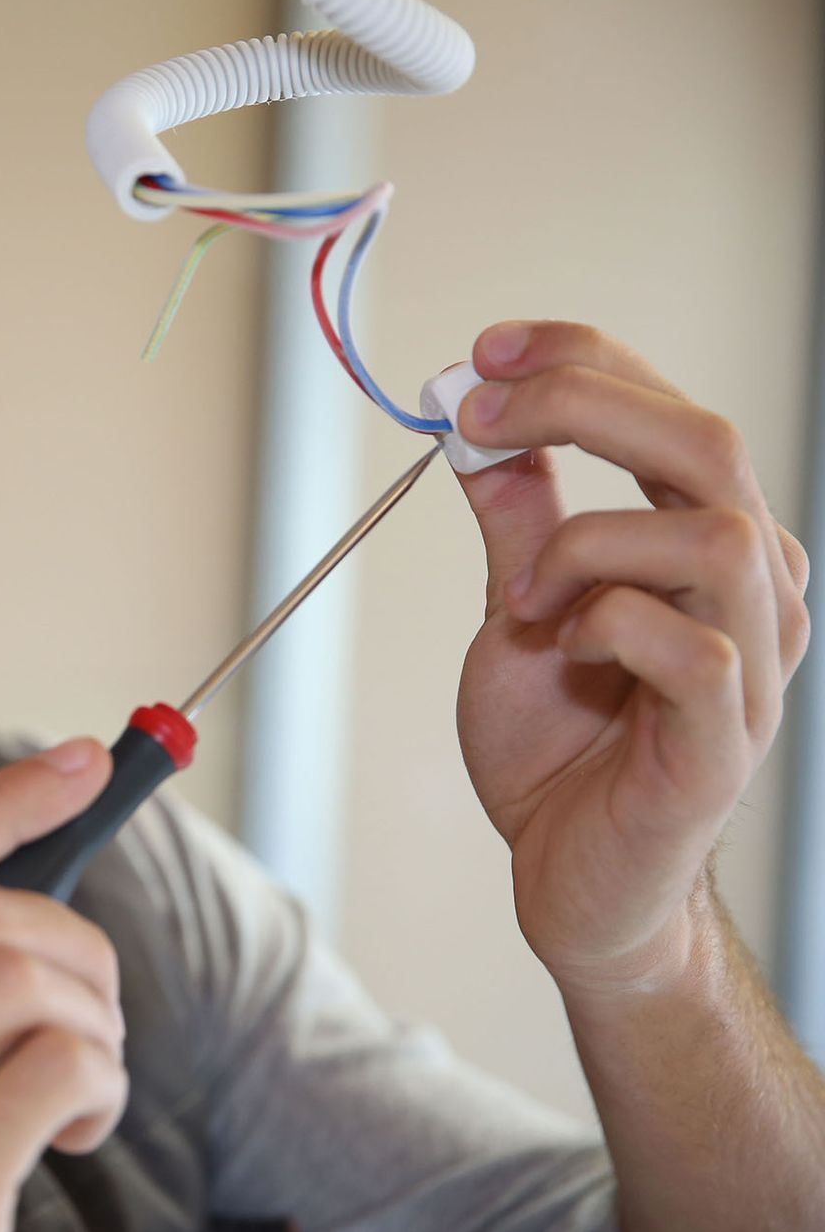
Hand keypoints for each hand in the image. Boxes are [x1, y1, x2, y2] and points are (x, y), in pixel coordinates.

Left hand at [449, 321, 809, 997]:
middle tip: (477, 413)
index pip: (674, 410)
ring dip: (587, 541)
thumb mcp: (521, 608)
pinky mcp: (721, 741)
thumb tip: (485, 425)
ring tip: (524, 597)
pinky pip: (691, 645)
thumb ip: (520, 521)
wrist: (573, 880)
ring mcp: (750, 665)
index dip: (584, 360)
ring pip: (716, 534)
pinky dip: (606, 622)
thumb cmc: (561, 747)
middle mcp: (753, 592)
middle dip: (582, 403)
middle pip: (709, 442)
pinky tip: (559, 647)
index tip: (484, 352)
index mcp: (708, 545)